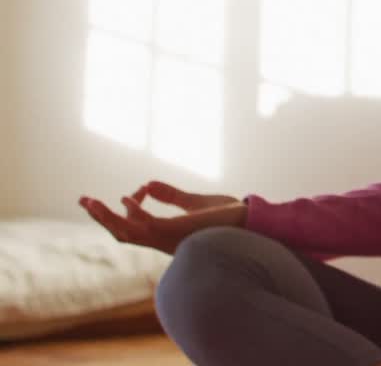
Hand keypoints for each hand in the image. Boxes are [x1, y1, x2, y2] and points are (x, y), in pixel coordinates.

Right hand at [78, 181, 246, 254]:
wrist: (253, 223)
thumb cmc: (229, 218)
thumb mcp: (196, 203)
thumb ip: (172, 196)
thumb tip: (146, 184)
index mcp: (167, 236)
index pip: (135, 227)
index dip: (128, 209)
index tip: (135, 190)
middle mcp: (164, 241)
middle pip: (123, 234)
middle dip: (102, 218)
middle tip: (83, 200)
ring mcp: (169, 238)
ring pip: (127, 233)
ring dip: (107, 218)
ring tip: (89, 202)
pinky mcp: (177, 232)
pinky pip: (147, 226)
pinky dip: (135, 213)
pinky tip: (127, 199)